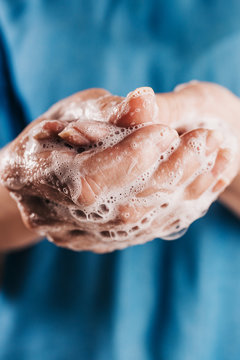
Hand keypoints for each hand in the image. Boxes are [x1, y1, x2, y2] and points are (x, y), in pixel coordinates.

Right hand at [0, 85, 237, 252]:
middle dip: (173, 172)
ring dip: (188, 187)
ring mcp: (83, 234)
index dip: (131, 159)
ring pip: (144, 222)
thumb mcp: (76, 109)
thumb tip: (144, 102)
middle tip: (206, 138)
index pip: (89, 180)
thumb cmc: (59, 130)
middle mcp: (55, 217)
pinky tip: (210, 178)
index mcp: (32, 174)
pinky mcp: (108, 240)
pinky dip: (186, 204)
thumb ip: (108, 111)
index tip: (166, 131)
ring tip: (217, 153)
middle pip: (124, 207)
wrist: (48, 170)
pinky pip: (151, 228)